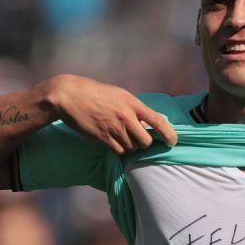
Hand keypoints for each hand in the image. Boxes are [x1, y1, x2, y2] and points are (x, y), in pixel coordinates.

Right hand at [44, 74, 177, 154]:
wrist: (71, 95)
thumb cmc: (97, 94)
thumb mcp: (120, 95)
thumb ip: (135, 109)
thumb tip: (149, 123)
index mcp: (132, 103)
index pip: (157, 121)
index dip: (168, 134)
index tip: (173, 142)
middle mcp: (126, 116)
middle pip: (146, 141)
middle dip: (144, 143)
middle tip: (138, 138)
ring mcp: (114, 128)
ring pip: (132, 148)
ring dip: (130, 146)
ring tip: (122, 136)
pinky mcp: (102, 137)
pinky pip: (119, 151)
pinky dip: (120, 149)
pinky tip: (114, 141)